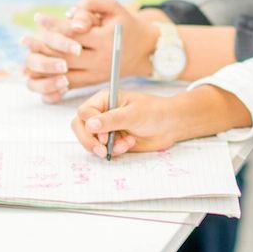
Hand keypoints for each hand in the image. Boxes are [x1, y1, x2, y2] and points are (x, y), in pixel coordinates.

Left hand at [21, 0, 158, 102]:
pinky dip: (52, 79)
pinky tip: (38, 70)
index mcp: (106, 40)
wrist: (144, 50)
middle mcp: (101, 60)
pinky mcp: (93, 82)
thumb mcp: (114, 6)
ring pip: (64, 72)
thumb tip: (69, 14)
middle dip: (43, 47)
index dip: (55, 26)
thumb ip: (91, 3)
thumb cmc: (126, 23)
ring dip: (43, 65)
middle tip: (25, 39)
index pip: (75, 34)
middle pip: (65, 55)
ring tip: (27, 55)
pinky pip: (69, 84)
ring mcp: (97, 74)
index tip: (39, 18)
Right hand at [70, 89, 184, 156]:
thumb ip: (111, 120)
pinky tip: (129, 145)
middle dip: (90, 141)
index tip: (104, 135)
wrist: (171, 125)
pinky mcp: (113, 141)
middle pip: (81, 128)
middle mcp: (102, 113)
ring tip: (126, 144)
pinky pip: (104, 150)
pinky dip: (114, 151)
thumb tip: (90, 125)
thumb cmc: (155, 112)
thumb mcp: (133, 114)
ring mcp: (107, 129)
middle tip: (103, 151)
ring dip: (106, 147)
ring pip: (91, 142)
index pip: (84, 113)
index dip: (90, 125)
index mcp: (105, 100)